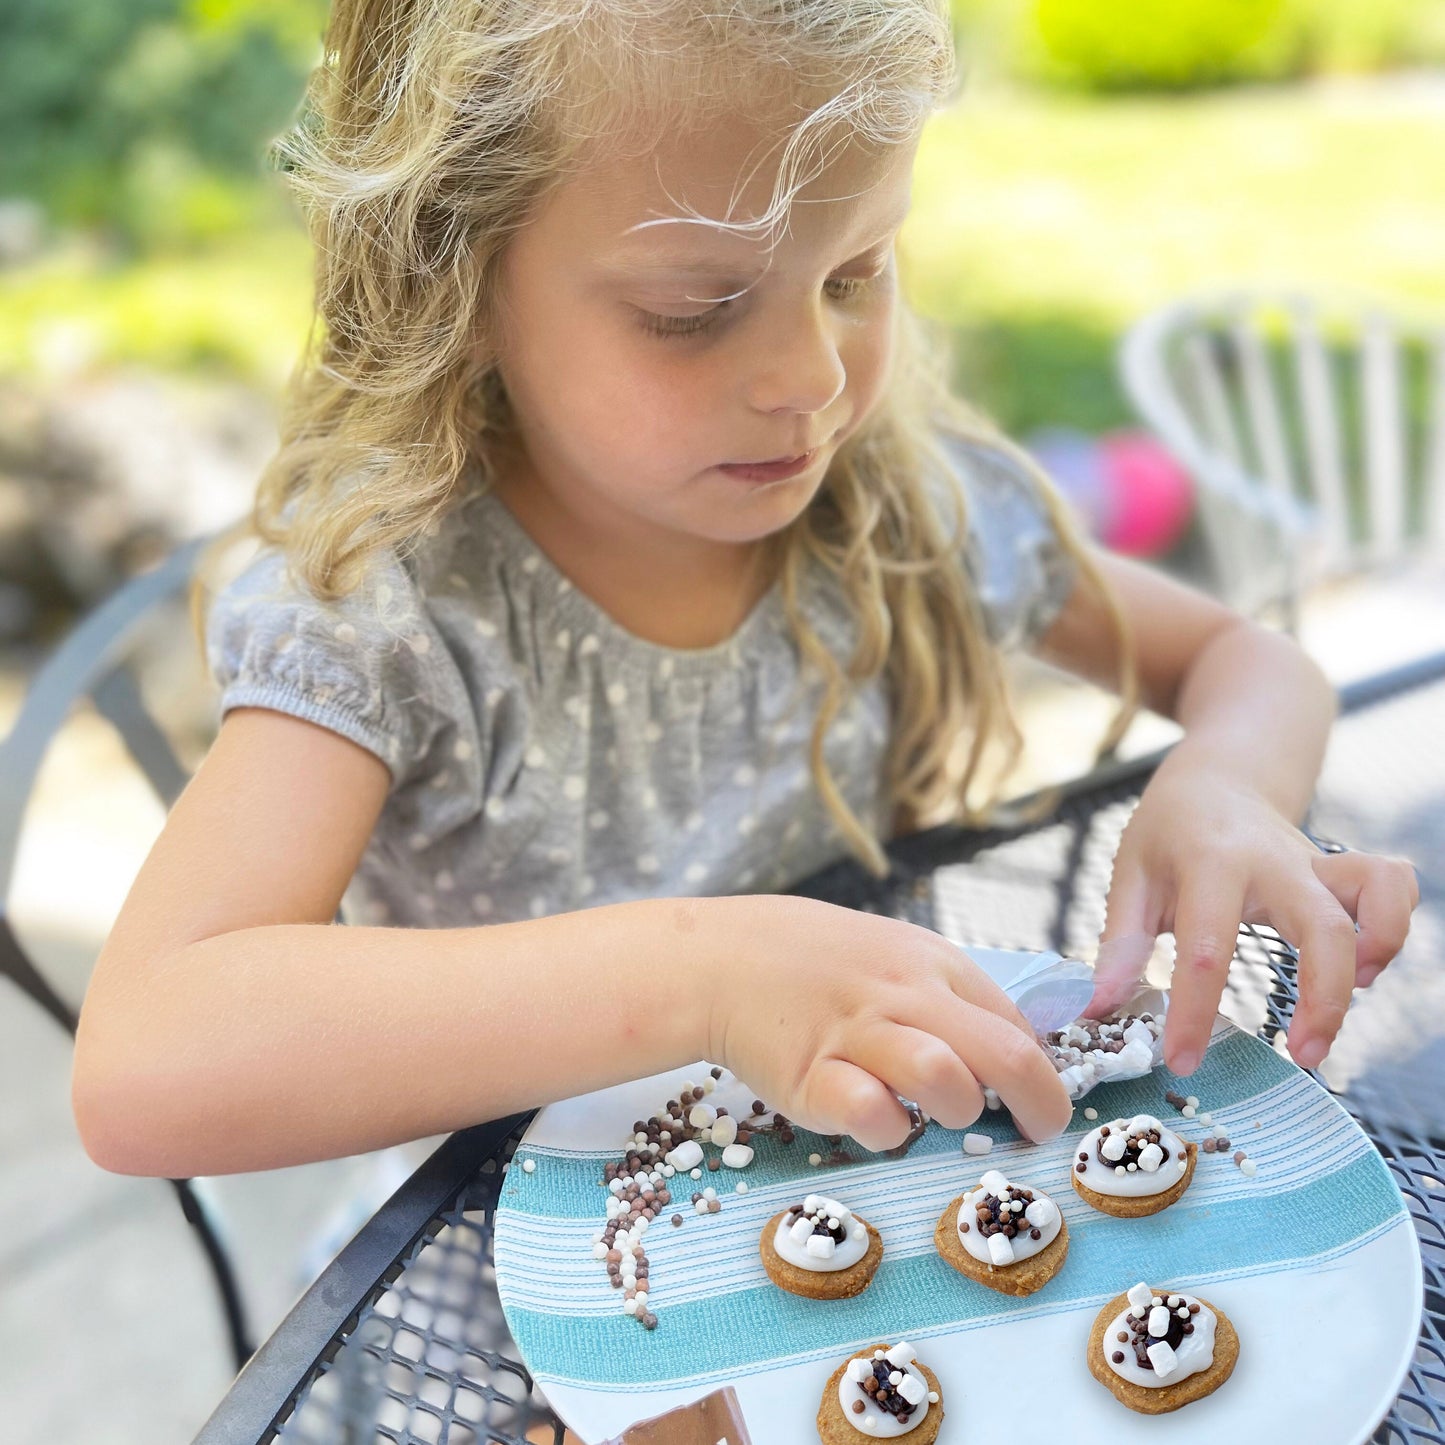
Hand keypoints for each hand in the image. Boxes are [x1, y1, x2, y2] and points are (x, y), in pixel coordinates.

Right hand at [701, 894, 1072, 1151]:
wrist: (723, 958)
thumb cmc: (818, 965)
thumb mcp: (894, 955)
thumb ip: (948, 998)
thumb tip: (1016, 1051)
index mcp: (932, 964)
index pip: (1017, 1025)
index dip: (1043, 1075)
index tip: (1040, 1104)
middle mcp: (902, 994)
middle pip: (1006, 1055)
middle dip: (1040, 1104)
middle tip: (1035, 1132)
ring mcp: (857, 1035)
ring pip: (945, 1078)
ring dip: (958, 1108)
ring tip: (939, 1112)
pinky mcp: (812, 1078)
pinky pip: (874, 1116)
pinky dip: (888, 1129)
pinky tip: (877, 1120)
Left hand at [1087, 760, 1418, 1074]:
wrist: (1218, 777)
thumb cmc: (1169, 830)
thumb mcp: (1131, 872)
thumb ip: (1120, 941)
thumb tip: (1100, 1008)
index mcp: (1212, 861)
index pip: (1208, 946)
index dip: (1195, 1011)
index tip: (1182, 1060)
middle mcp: (1275, 860)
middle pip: (1322, 927)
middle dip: (1323, 998)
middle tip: (1302, 1056)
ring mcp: (1316, 864)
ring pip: (1376, 896)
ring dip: (1377, 952)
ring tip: (1346, 1002)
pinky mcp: (1342, 873)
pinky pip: (1393, 888)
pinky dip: (1391, 928)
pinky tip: (1360, 969)